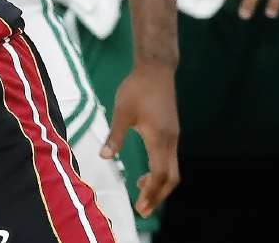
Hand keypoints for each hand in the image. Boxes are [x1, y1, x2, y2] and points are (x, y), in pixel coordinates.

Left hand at [102, 63, 179, 217]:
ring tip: (141, 191)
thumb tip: (104, 157)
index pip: (160, 175)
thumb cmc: (137, 89)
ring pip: (172, 169)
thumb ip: (115, 136)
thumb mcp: (121, 112)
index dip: (151, 194)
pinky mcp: (171, 131)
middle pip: (171, 178)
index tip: (140, 207)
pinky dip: (160, 171)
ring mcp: (173, 136)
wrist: (156, 70)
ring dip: (159, 184)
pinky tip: (146, 172)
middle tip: (143, 209)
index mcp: (159, 139)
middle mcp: (171, 141)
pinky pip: (169, 159)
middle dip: (159, 196)